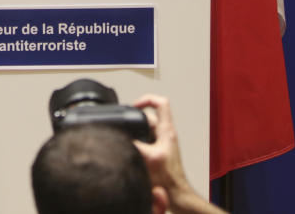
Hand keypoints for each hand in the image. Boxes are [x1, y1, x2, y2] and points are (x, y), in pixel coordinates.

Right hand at [133, 94, 226, 213]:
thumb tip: (120, 137)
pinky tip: (131, 149)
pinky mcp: (157, 152)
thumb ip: (134, 144)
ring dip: (135, 132)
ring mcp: (161, 143)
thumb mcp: (148, 157)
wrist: (175, 193)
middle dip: (136, 119)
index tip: (134, 106)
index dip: (146, 100)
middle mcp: (165, 135)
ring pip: (145, 128)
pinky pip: (144, 140)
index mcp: (167, 131)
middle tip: (126, 125)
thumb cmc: (169, 179)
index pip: (161, 103)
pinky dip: (136, 141)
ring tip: (128, 138)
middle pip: (149, 116)